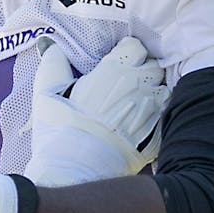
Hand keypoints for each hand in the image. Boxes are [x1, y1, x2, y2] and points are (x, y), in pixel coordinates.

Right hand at [25, 35, 167, 186]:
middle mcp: (138, 85)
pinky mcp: (157, 134)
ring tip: (137, 103)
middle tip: (127, 82)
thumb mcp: (47, 91)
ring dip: (153, 93)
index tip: (118, 61)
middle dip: (143, 70)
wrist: (75, 168)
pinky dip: (157, 117)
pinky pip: (166, 117)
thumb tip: (49, 44)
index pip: (135, 47)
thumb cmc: (59, 128)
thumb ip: (53, 62)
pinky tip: (142, 124)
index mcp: (114, 70)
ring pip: (164, 90)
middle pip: (153, 66)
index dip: (127, 52)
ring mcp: (151, 110)